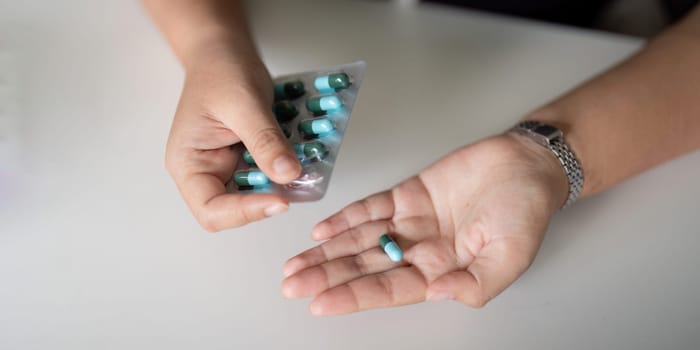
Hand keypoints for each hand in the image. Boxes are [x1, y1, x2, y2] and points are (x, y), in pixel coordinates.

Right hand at [165, 52, 300, 231]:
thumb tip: (287, 174)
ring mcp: (228, 167)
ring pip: (257, 194)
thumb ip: (265, 140)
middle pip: (235, 210)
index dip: (245, 212)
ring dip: (281, 186)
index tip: (279, 200)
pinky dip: (286, 169)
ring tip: (304, 167)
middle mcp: (205, 172)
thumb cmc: (219, 70)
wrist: (224, 51)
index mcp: (188, 164)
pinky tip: (302, 156)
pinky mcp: (248, 160)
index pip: (212, 210)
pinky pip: (269, 174)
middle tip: (297, 184)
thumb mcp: (244, 103)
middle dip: (267, 199)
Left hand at [281, 134, 568, 314]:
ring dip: (327, 251)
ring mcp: (411, 223)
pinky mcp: (408, 194)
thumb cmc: (526, 212)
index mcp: (442, 272)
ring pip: (360, 239)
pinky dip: (346, 218)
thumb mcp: (510, 257)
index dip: (354, 296)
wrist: (527, 164)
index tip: (320, 303)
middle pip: (365, 267)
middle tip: (291, 285)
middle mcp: (420, 251)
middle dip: (327, 276)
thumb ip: (475, 283)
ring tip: (295, 264)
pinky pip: (371, 208)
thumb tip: (436, 293)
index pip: (389, 289)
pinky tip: (322, 229)